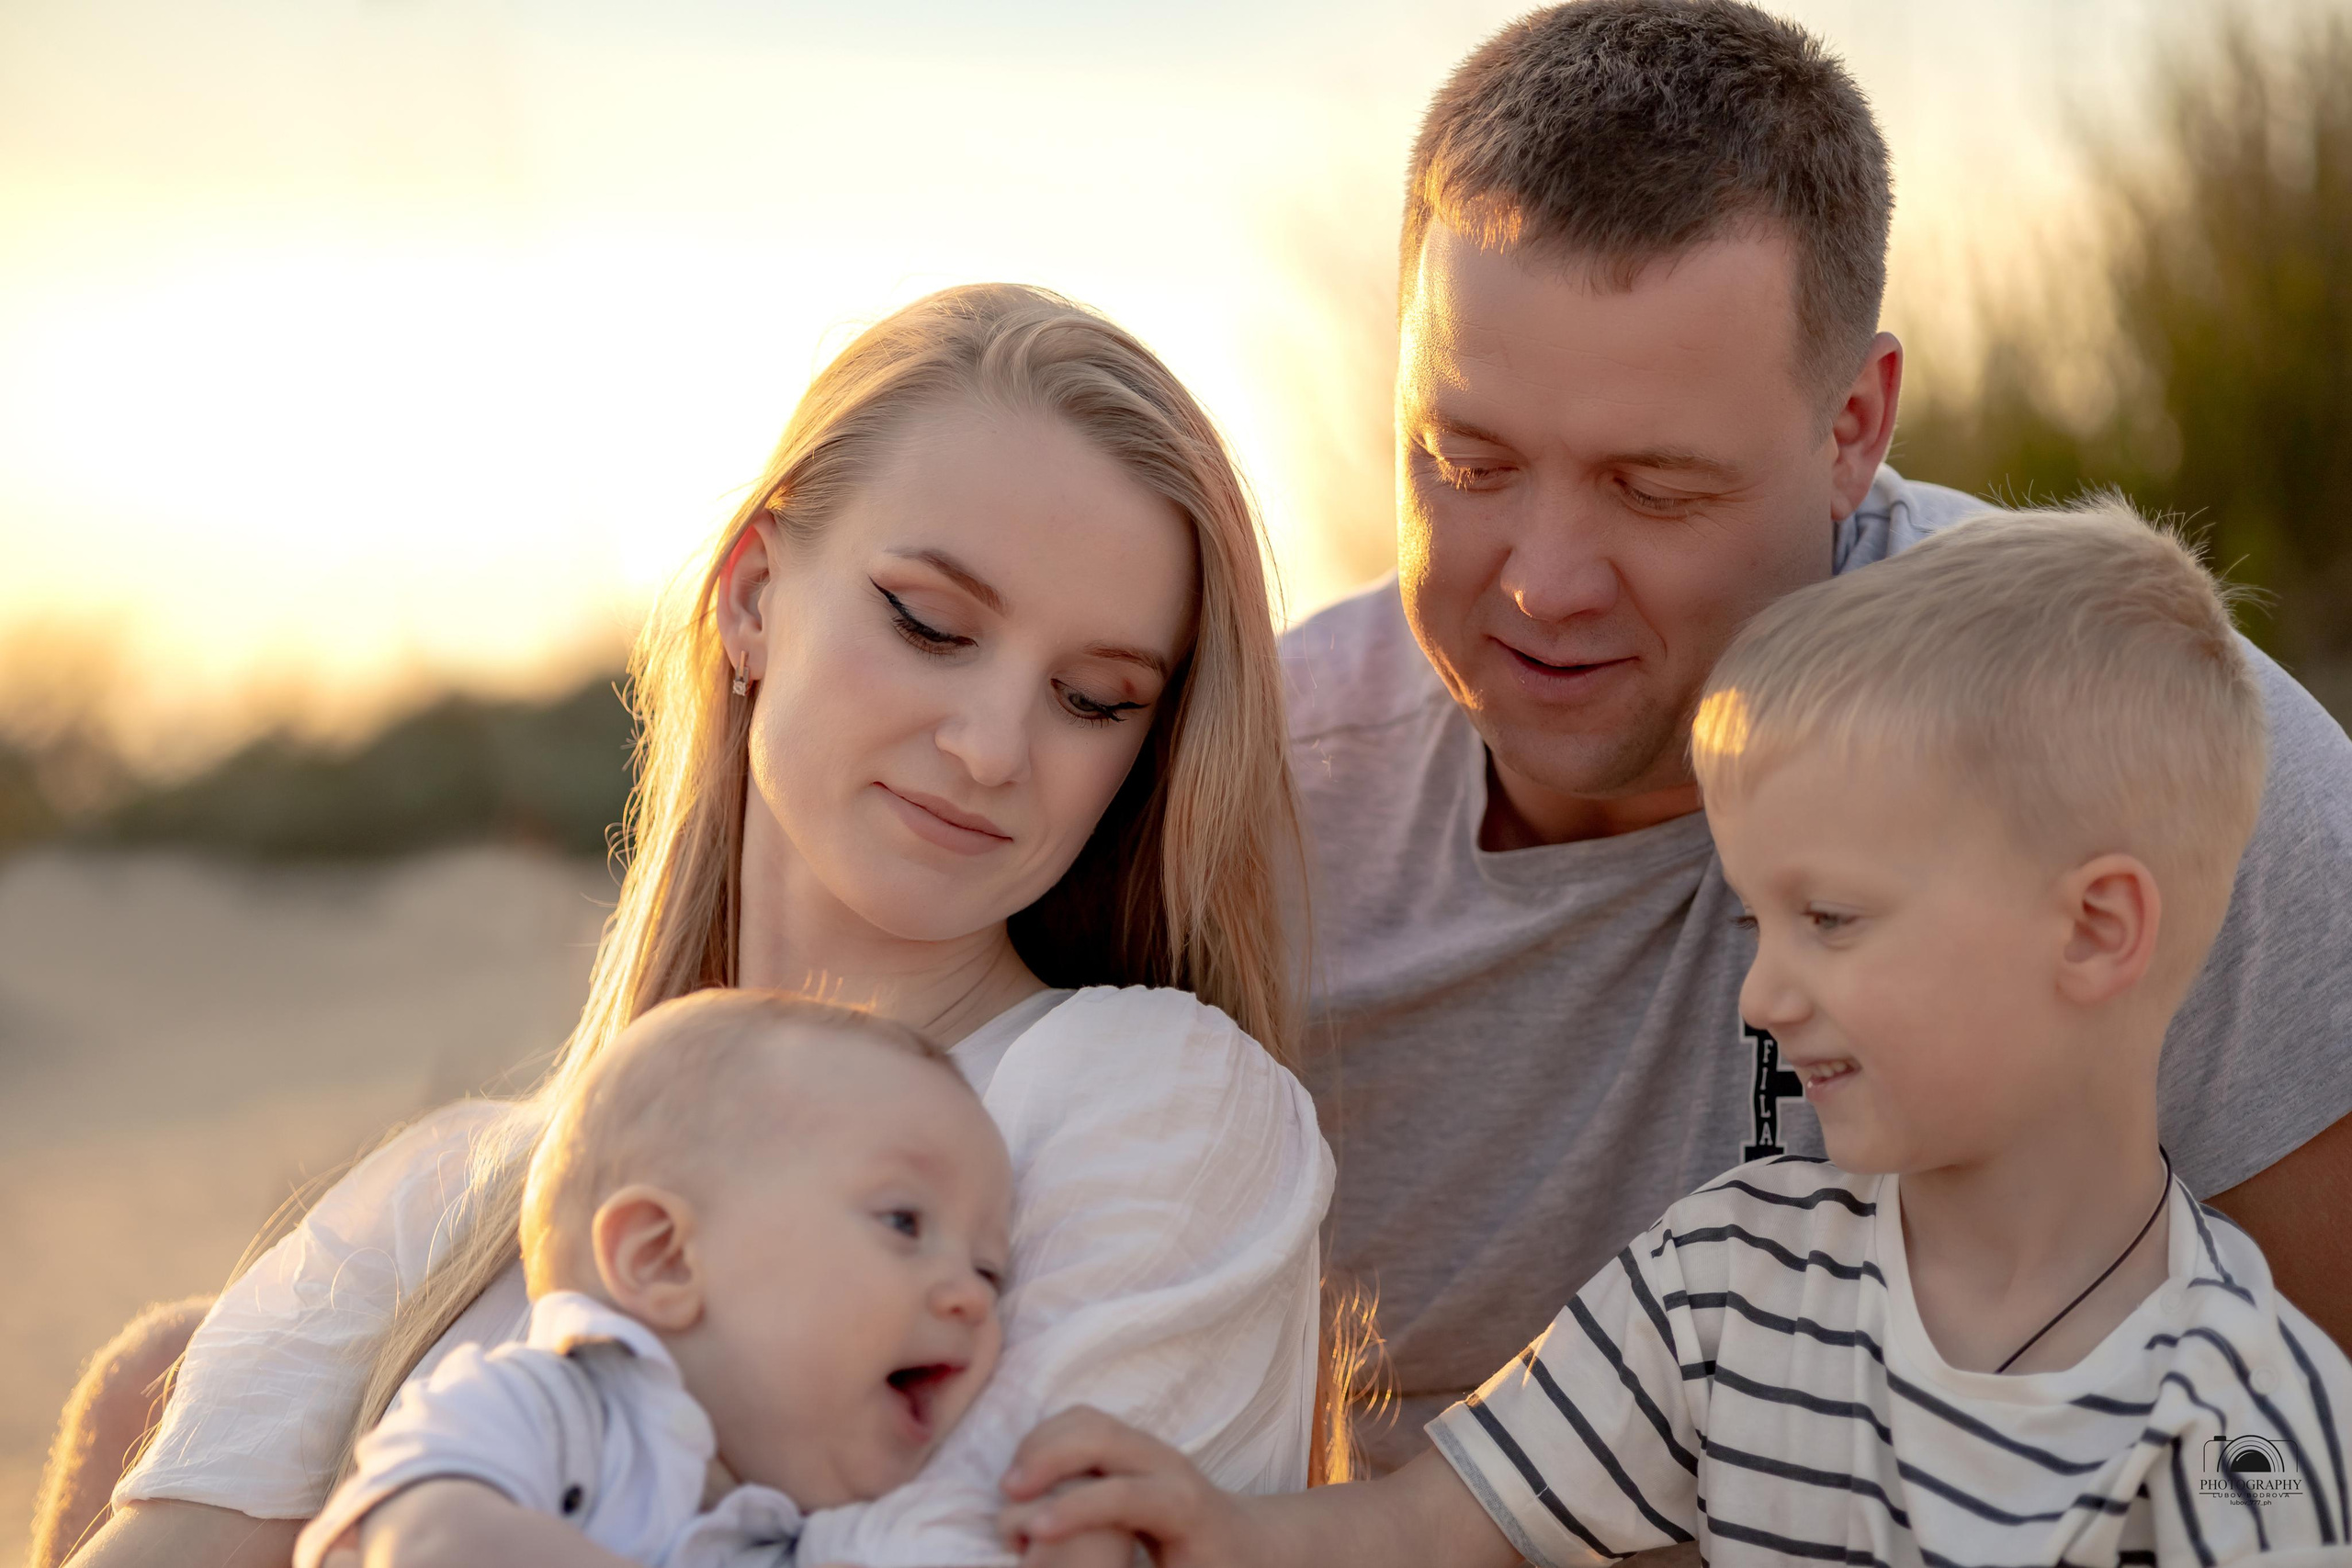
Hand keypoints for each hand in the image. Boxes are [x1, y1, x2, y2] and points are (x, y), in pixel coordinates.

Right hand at [1000, 1406, 1261, 1567]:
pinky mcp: (1132, 1443)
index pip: (1123, 1495)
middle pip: (1102, 1438)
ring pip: (1089, 1420)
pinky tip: (1028, 1468)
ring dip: (1044, 1441)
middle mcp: (1167, 1464)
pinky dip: (1050, 1435)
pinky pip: (1085, 1421)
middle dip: (1051, 1459)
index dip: (1076, 1510)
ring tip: (1011, 1482)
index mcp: (1182, 1505)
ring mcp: (1149, 1446)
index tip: (1035, 1531)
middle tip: (1008, 1493)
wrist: (1245, 1542)